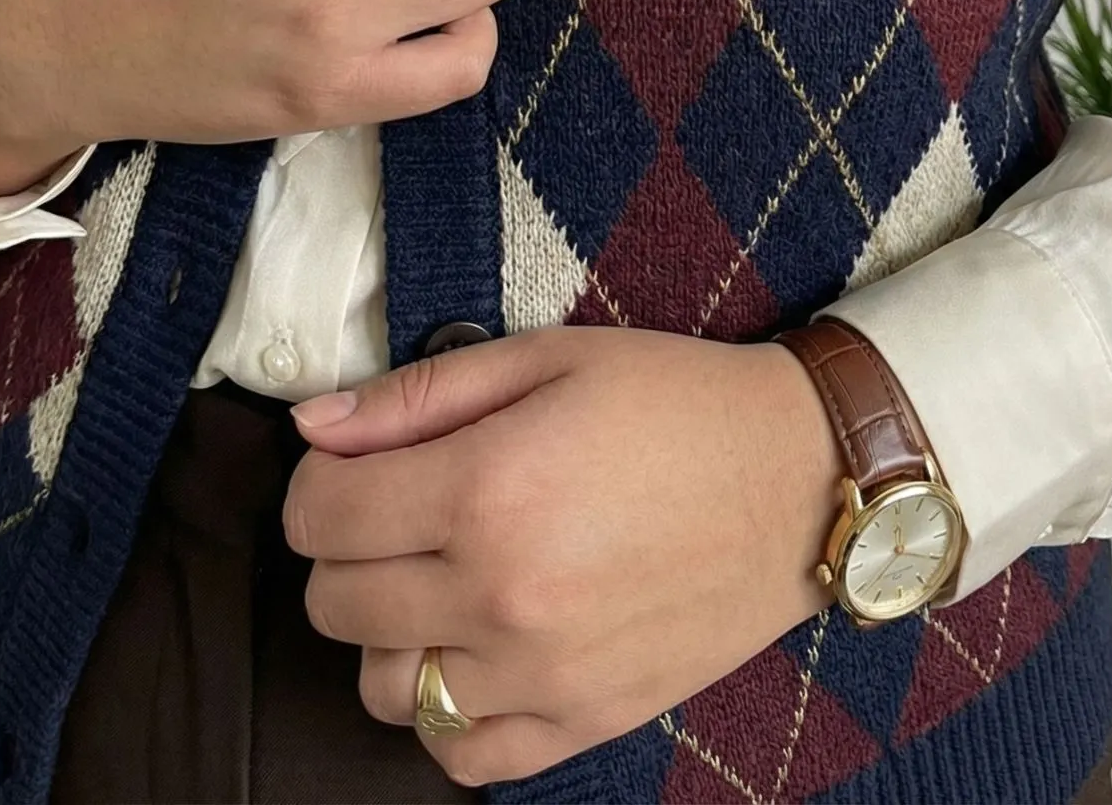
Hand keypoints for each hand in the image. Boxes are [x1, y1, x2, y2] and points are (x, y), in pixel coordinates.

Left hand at [285, 329, 841, 785]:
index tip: (357, 468)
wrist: (798, 478)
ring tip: (446, 581)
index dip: (323, 483)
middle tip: (408, 512)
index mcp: (486, 487)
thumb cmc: (674, 402)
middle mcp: (501, 592)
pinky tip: (480, 651)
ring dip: (392, 634)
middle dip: (350, 550)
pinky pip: (460, 755)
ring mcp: (541, 673)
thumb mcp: (548, 356)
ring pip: (383, 686)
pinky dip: (448, 712)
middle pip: (334, 603)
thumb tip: (313, 426)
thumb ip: (418, 393)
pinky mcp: (582, 723)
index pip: (319, 517)